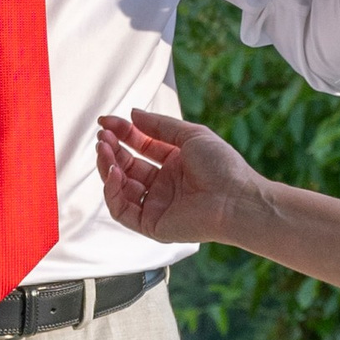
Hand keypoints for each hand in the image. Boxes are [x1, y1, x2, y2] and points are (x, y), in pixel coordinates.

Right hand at [96, 106, 267, 247]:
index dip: (123, 133)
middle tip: (102, 136)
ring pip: (120, 188)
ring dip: (108, 167)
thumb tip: (132, 114)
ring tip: (104, 149)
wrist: (236, 199)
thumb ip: (160, 125)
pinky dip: (113, 192)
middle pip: (127, 166)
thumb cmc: (223, 167)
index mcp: (175, 164)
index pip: (141, 147)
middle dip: (112, 150)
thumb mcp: (191, 135)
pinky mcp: (152, 225)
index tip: (106, 122)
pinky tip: (114, 172)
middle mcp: (164, 185)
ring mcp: (157, 205)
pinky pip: (123, 211)